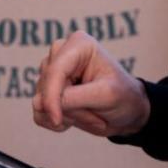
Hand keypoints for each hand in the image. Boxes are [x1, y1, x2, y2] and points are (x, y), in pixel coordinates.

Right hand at [32, 30, 151, 136]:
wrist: (129, 111)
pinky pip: (39, 113)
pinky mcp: (47, 91)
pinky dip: (57, 122)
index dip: (52, 97)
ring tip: (92, 115)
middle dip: (70, 110)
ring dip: (68, 117)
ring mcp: (52, 73)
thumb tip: (38, 103)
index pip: (55, 71)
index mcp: (79, 44)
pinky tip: (76, 120)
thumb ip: (73, 98)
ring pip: (41, 103)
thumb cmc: (124, 97)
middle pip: (47, 88)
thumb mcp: (106, 95)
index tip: (57, 119)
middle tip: (97, 117)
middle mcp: (61, 54)